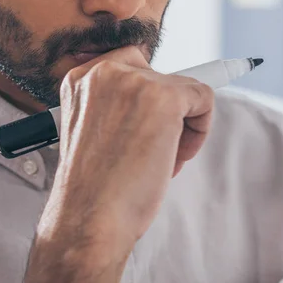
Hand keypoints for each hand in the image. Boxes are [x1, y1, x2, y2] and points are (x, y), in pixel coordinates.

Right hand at [38, 46, 213, 259]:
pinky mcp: (164, 97)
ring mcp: (134, 81)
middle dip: (165, 113)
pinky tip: (175, 158)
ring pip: (183, 89)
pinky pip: (203, 98)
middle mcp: (103, 72)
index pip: (129, 66)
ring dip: (181, 126)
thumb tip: (158, 97)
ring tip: (161, 162)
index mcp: (79, 80)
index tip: (158, 114)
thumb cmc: (93, 187)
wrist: (89, 217)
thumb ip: (114, 105)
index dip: (147, 94)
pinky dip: (200, 130)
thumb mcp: (92, 131)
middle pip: (159, 75)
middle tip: (154, 150)